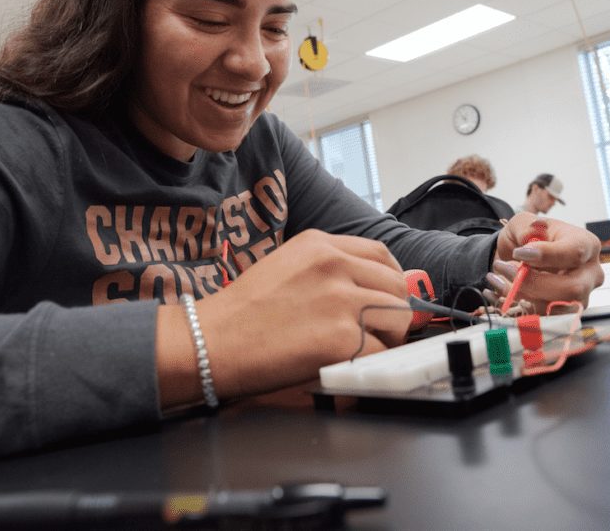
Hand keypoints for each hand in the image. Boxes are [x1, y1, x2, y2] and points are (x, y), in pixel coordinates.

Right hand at [164, 230, 409, 403]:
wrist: (212, 340)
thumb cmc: (242, 311)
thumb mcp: (287, 267)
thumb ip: (331, 269)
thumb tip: (380, 284)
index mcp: (320, 244)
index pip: (381, 253)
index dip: (391, 278)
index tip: (388, 296)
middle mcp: (334, 265)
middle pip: (395, 286)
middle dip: (393, 311)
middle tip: (377, 331)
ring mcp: (341, 301)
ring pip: (397, 317)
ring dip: (388, 337)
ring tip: (365, 348)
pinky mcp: (342, 338)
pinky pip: (381, 351)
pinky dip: (372, 362)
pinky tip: (350, 364)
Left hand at [488, 213, 603, 310]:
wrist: (520, 257)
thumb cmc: (527, 238)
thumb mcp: (523, 223)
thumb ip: (527, 228)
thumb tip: (529, 246)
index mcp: (586, 244)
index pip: (575, 253)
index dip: (545, 255)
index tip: (518, 253)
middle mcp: (590, 273)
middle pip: (571, 288)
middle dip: (532, 283)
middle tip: (504, 268)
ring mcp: (581, 297)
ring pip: (557, 308)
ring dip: (522, 296)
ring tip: (500, 279)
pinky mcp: (566, 314)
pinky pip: (544, 320)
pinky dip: (518, 308)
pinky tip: (503, 293)